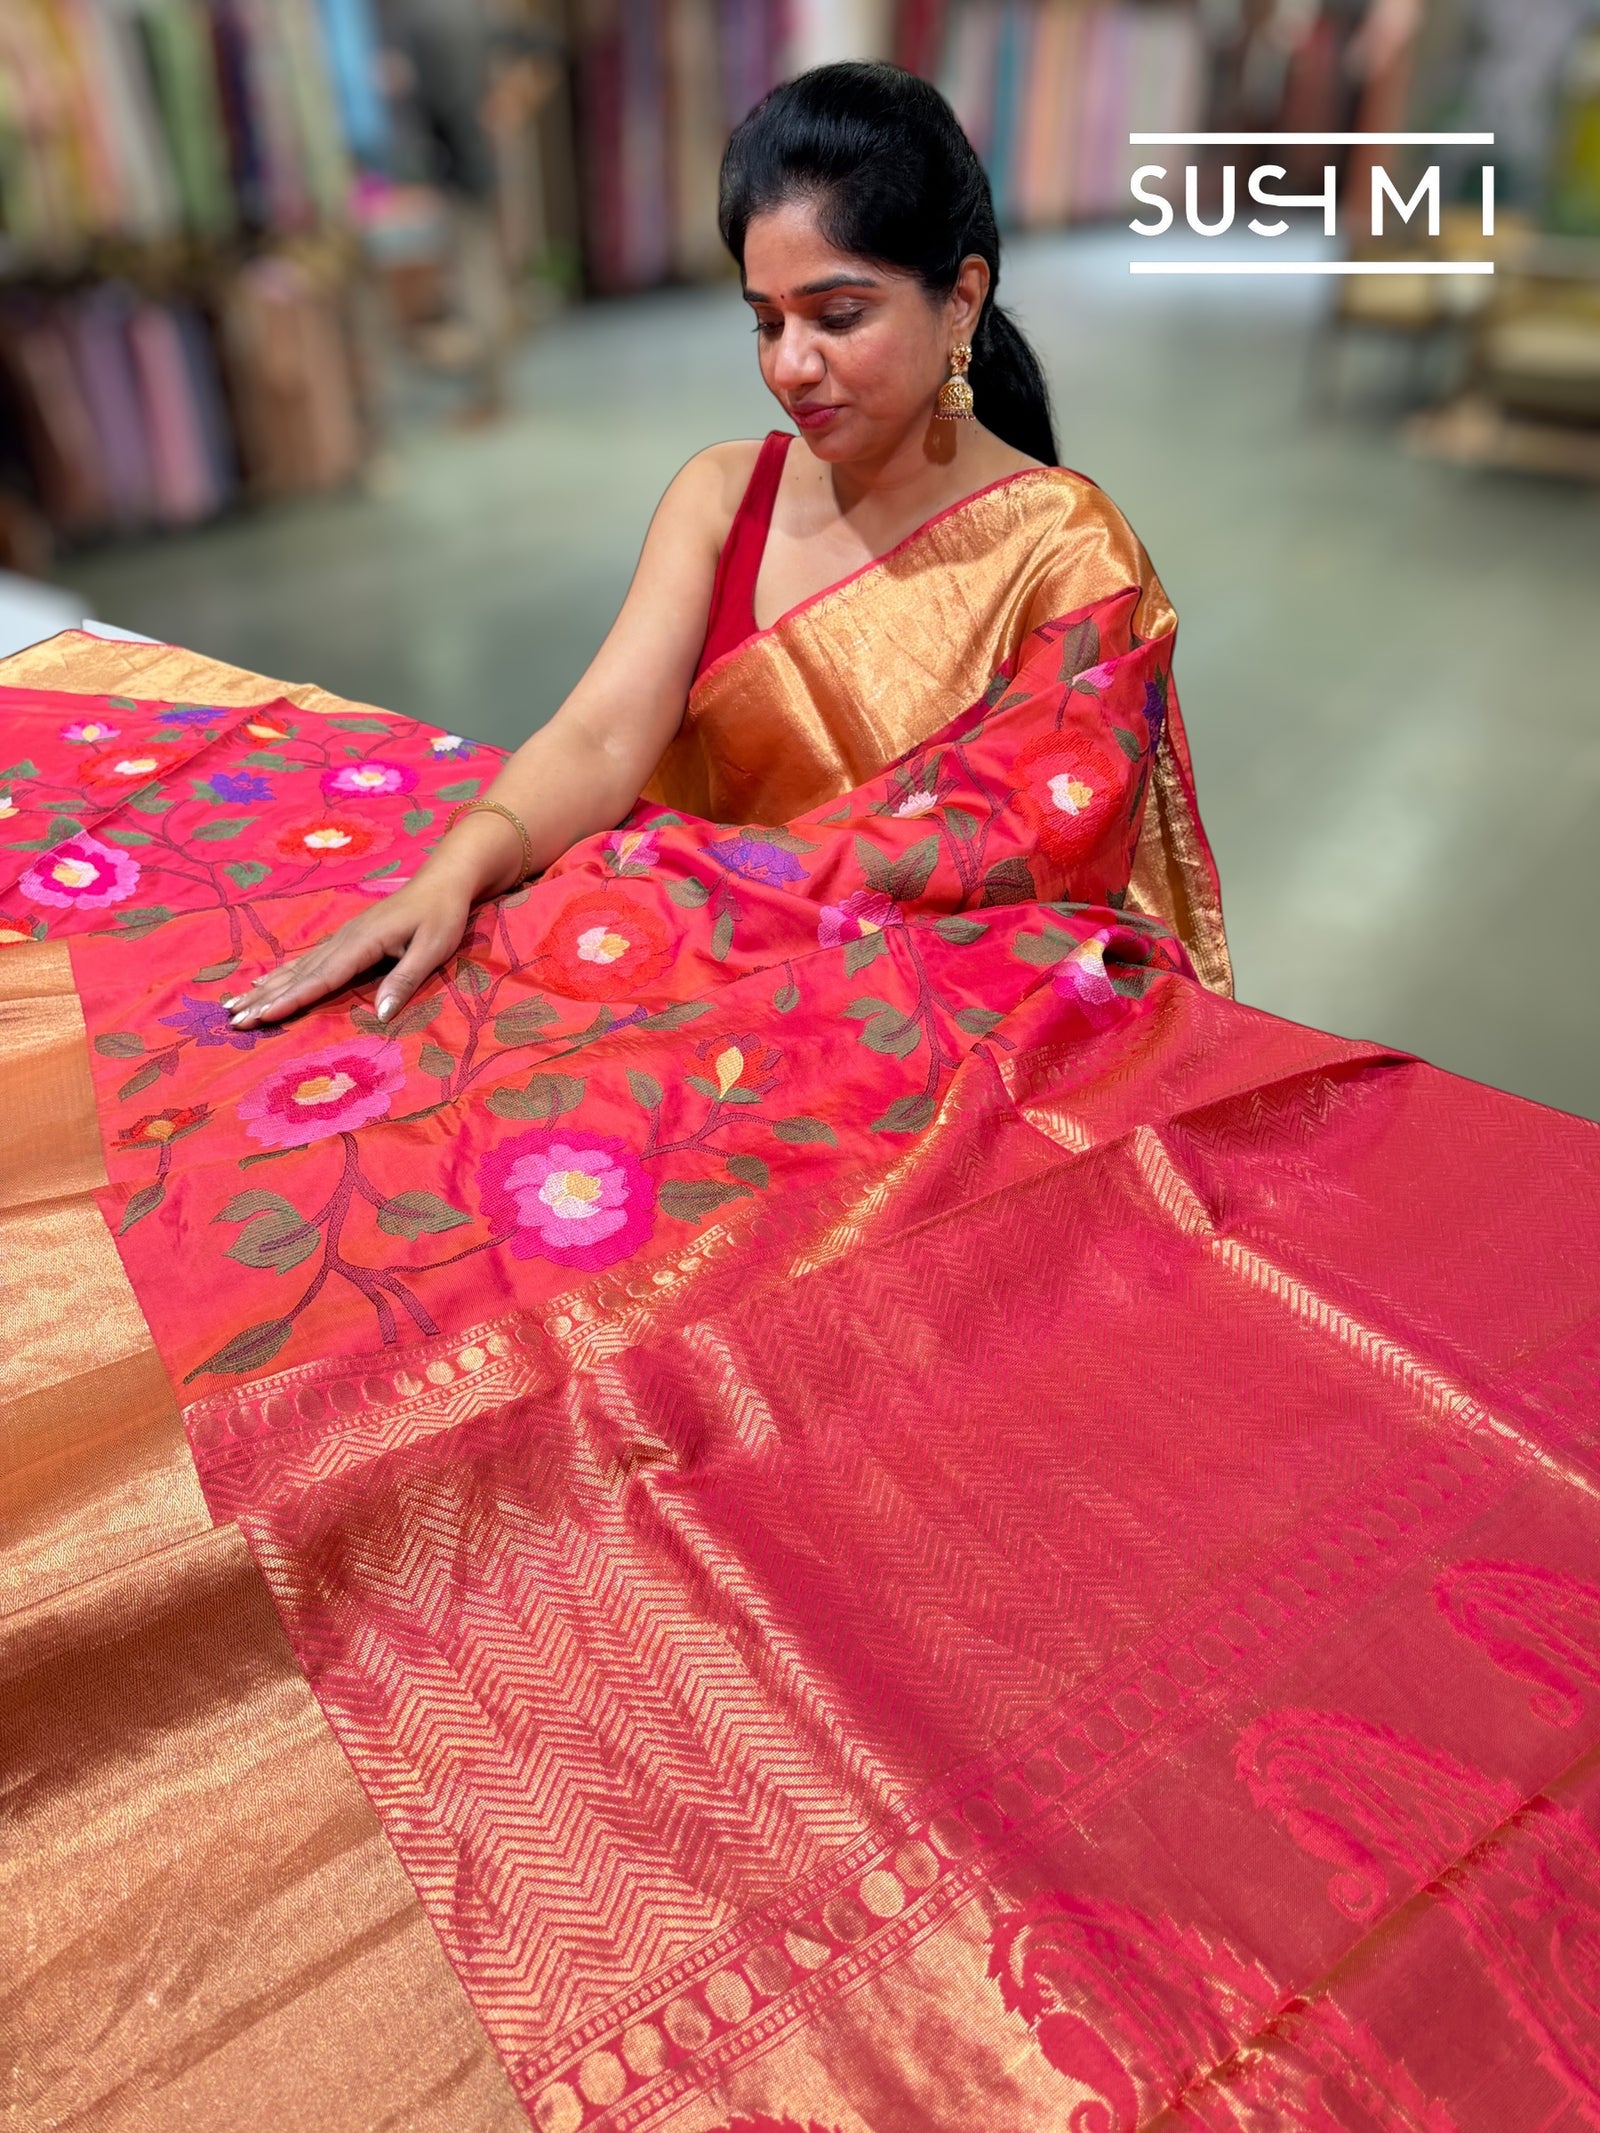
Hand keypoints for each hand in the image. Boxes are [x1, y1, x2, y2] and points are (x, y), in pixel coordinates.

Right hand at [224, 874, 473, 1029]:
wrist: (442, 881)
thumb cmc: (442, 915)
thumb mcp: (433, 949)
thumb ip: (404, 980)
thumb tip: (380, 1014)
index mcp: (363, 942)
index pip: (322, 978)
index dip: (292, 999)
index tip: (263, 1016)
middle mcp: (344, 939)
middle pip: (299, 974)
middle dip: (265, 999)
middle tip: (232, 1019)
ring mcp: (341, 937)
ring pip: (296, 967)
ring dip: (265, 989)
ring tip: (234, 1005)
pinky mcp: (344, 938)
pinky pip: (306, 960)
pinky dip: (281, 974)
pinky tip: (263, 983)